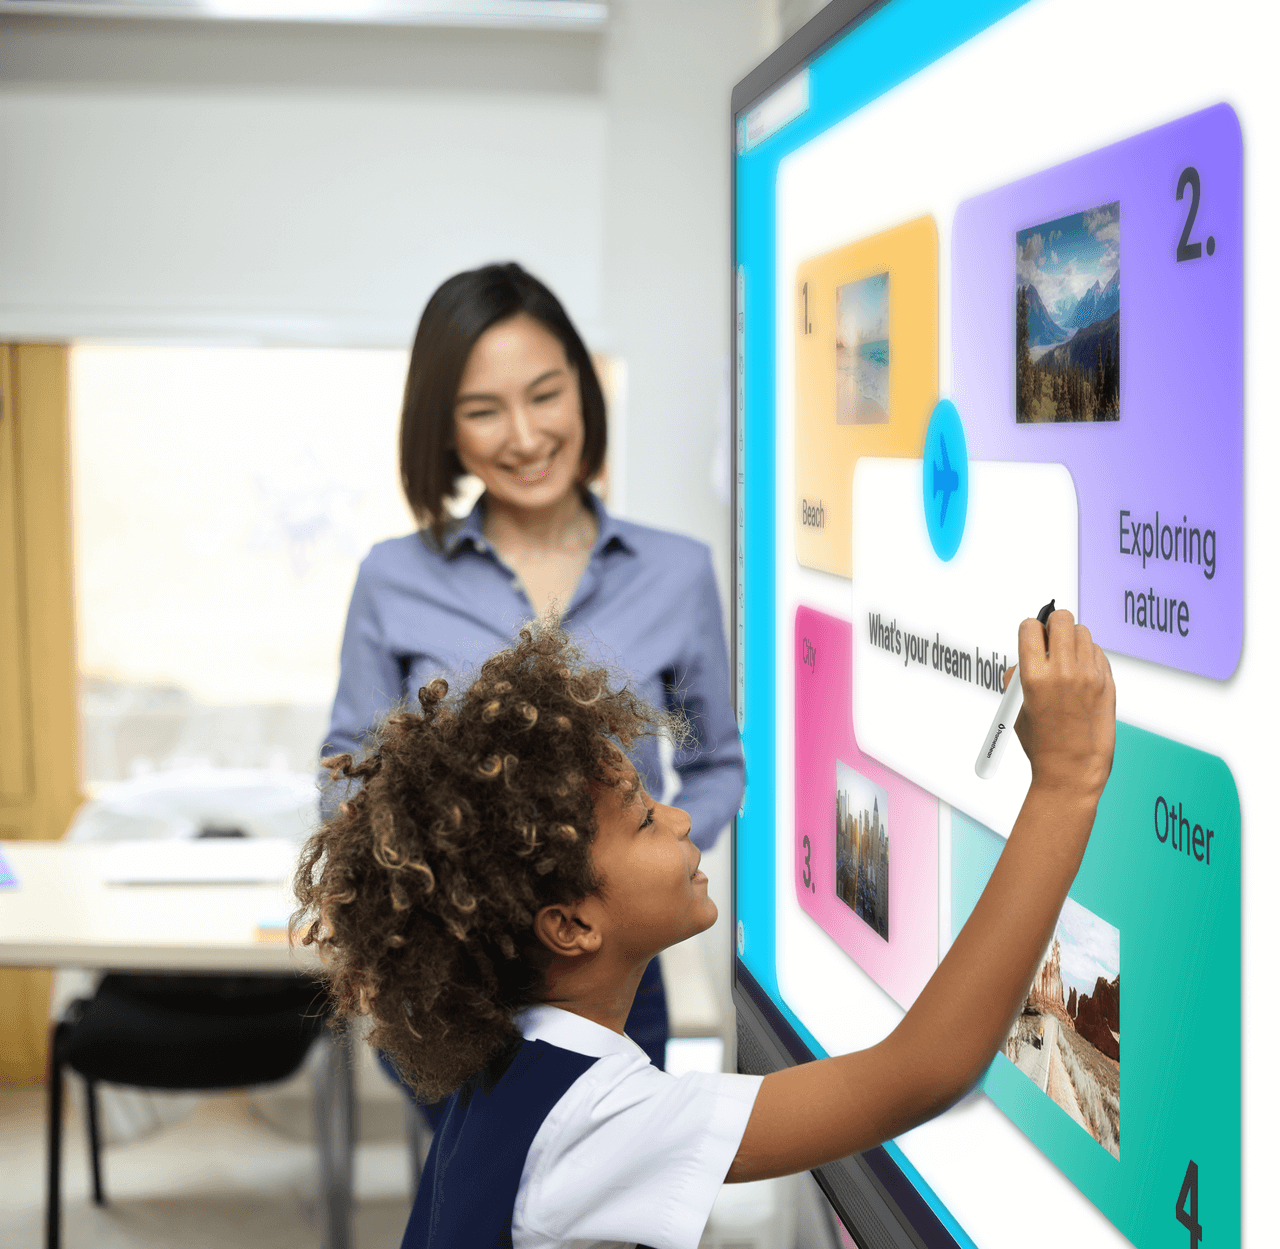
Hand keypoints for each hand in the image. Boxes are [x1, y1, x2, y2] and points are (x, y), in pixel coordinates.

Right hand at [1012, 609, 1115, 802]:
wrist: (1073, 768)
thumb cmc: (1043, 743)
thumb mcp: (1017, 706)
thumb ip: (1019, 674)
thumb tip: (1028, 652)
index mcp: (1034, 676)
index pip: (1030, 627)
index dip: (1030, 630)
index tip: (1032, 637)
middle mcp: (1063, 671)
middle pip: (1062, 619)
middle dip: (1054, 624)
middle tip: (1052, 637)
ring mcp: (1089, 676)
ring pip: (1083, 631)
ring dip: (1072, 639)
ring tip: (1067, 659)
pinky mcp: (1107, 682)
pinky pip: (1097, 652)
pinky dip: (1088, 656)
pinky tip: (1081, 674)